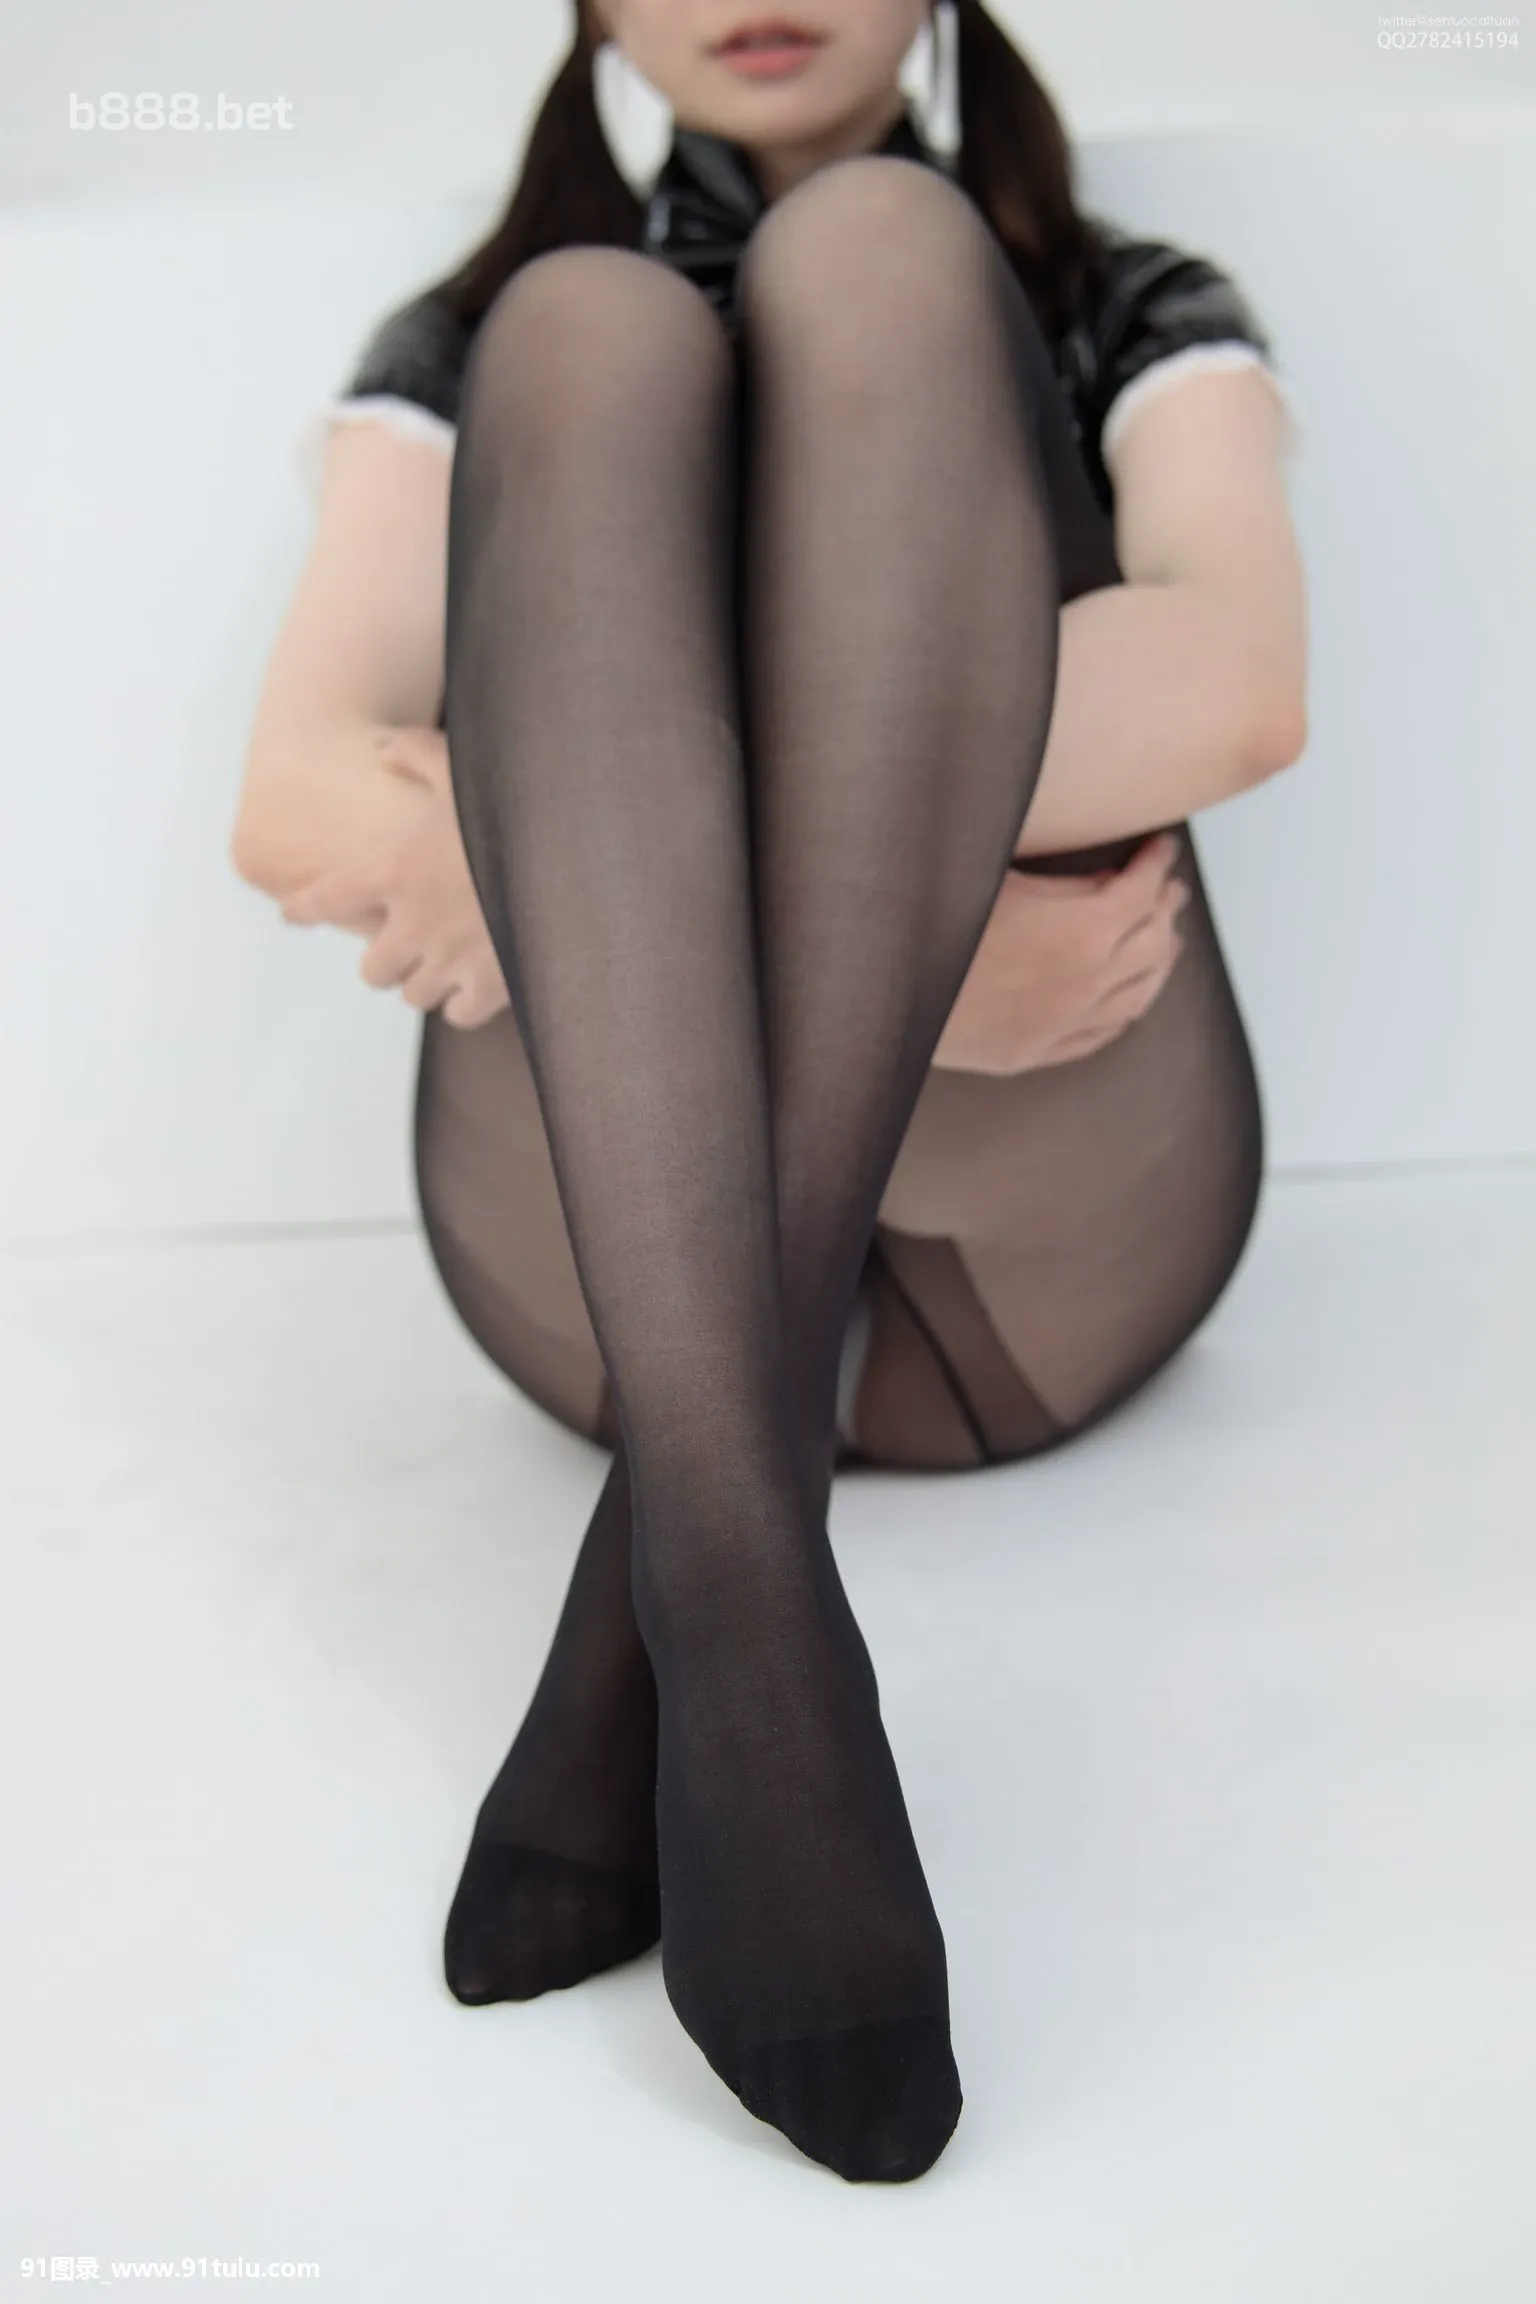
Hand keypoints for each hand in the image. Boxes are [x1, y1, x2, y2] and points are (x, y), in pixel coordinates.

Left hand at [279, 725, 511, 1030]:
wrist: (572, 855)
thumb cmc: (512, 808)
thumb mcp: (459, 767)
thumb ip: (414, 753)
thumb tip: (381, 747)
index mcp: (395, 870)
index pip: (327, 899)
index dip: (304, 909)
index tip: (291, 915)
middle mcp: (413, 923)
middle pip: (372, 971)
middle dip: (385, 960)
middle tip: (404, 946)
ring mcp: (451, 958)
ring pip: (413, 994)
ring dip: (424, 981)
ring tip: (443, 965)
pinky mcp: (491, 984)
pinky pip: (458, 1014)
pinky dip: (463, 1003)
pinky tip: (477, 986)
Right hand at [933, 832, 1189, 1076]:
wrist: (883, 987)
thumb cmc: (934, 920)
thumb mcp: (1001, 877)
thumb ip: (1062, 880)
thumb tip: (1103, 876)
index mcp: (1085, 931)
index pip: (1143, 891)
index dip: (1157, 863)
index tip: (1163, 847)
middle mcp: (1088, 982)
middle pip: (1153, 941)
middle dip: (1165, 908)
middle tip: (1170, 888)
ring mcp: (1065, 1023)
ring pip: (1140, 993)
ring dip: (1160, 962)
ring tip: (1168, 940)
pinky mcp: (1036, 1052)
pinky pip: (1103, 1032)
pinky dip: (1127, 1009)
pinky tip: (1130, 998)